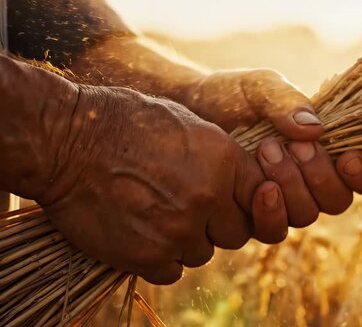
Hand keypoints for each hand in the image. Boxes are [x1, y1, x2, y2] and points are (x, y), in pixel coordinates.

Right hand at [35, 83, 289, 283]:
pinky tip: (142, 231)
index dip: (249, 199)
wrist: (65, 141)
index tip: (229, 198)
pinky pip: (172, 270)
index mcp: (223, 159)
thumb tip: (244, 183)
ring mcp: (178, 229)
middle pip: (238, 232)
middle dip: (219, 224)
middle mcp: (208, 197)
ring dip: (187, 240)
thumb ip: (222, 158)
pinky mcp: (148, 256)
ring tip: (156, 213)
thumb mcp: (187, 124)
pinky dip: (161, 257)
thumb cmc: (125, 123)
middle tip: (189, 207)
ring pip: (204, 253)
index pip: (263, 195)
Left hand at [187, 69, 361, 225]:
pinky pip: (274, 230)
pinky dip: (270, 211)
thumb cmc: (230, 95)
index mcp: (324, 150)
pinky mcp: (252, 215)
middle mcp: (308, 181)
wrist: (186, 110)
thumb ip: (287, 100)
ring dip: (292, 185)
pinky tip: (257, 186)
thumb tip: (316, 129)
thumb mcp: (260, 87)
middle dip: (319, 175)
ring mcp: (281, 201)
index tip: (348, 157)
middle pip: (337, 201)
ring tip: (266, 149)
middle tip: (293, 145)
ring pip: (306, 216)